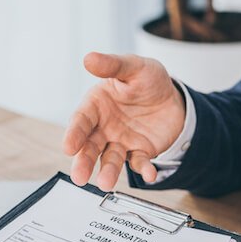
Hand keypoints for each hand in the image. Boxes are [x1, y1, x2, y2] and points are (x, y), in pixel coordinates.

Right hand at [64, 52, 186, 190]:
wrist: (172, 96)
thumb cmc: (147, 79)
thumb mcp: (133, 67)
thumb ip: (113, 65)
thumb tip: (88, 58)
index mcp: (97, 105)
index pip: (81, 120)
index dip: (74, 134)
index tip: (68, 147)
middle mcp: (104, 127)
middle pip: (90, 146)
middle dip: (83, 161)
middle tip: (79, 177)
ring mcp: (121, 141)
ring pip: (111, 159)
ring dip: (108, 172)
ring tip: (105, 183)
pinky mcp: (140, 152)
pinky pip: (140, 162)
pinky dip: (144, 170)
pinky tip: (149, 174)